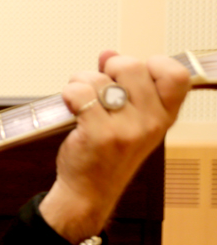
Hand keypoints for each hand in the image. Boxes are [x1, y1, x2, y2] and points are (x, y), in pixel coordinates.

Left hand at [40, 52, 189, 243]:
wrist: (88, 191)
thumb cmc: (107, 154)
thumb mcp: (130, 121)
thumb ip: (123, 85)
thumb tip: (108, 53)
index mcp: (165, 116)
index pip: (176, 75)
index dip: (152, 64)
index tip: (131, 75)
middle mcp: (151, 123)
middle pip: (132, 66)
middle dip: (108, 68)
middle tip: (98, 86)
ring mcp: (126, 130)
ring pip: (99, 79)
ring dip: (82, 82)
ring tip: (81, 100)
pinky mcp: (99, 135)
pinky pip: (80, 93)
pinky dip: (69, 93)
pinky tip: (70, 106)